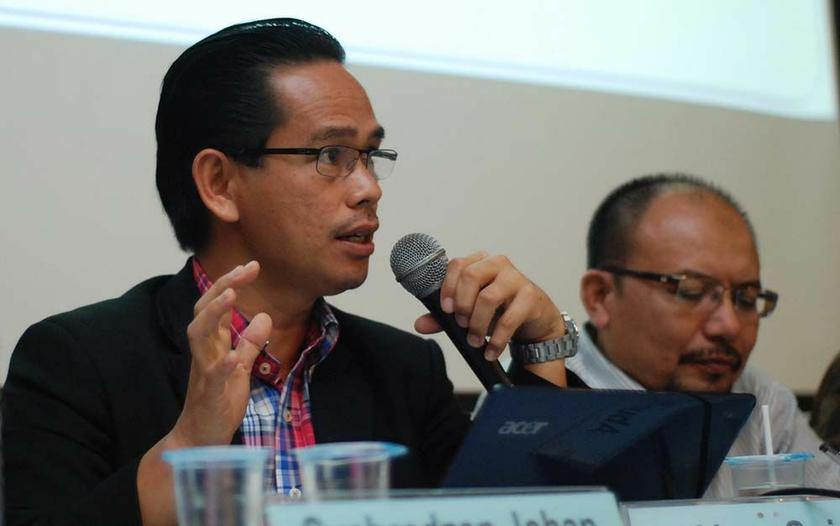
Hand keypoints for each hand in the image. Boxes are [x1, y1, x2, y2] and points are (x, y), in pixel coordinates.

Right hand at [171, 260, 271, 446]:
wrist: (199, 438)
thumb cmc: (219, 400)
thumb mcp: (240, 367)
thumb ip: (250, 342)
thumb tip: (265, 316)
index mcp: (212, 344)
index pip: (216, 305)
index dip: (230, 283)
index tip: (251, 265)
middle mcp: (204, 352)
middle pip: (204, 310)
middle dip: (222, 286)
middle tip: (244, 269)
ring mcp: (205, 371)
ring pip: (199, 335)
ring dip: (214, 313)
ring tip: (231, 294)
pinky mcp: (210, 394)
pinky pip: (214, 376)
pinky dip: (223, 364)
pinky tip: (234, 356)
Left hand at [414, 252, 566, 360]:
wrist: (535, 318)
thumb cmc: (499, 309)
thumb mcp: (470, 312)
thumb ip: (444, 316)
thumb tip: (420, 324)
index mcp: (479, 262)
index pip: (457, 264)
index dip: (448, 286)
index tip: (446, 309)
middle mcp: (497, 264)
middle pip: (471, 276)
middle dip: (462, 305)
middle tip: (461, 325)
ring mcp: (515, 278)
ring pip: (488, 297)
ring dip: (477, 324)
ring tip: (474, 341)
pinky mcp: (530, 296)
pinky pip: (509, 318)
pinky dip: (497, 339)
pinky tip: (491, 351)